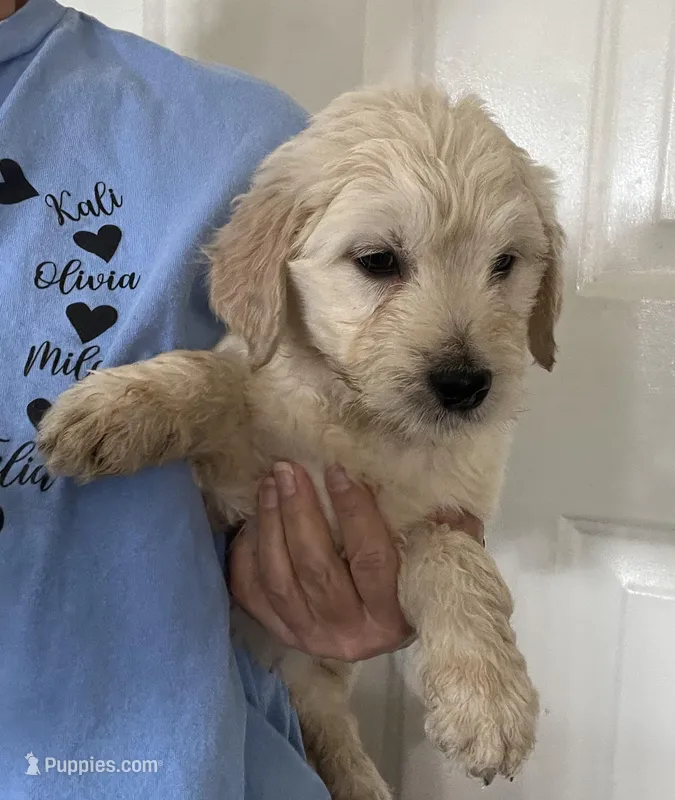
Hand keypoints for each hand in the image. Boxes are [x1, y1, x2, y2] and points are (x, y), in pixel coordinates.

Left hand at [228, 462, 482, 660]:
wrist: (385, 630)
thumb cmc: (414, 585)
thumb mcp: (437, 562)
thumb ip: (447, 536)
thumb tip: (451, 504)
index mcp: (391, 617)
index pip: (371, 560)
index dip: (353, 513)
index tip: (338, 471)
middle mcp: (348, 634)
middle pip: (316, 568)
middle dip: (299, 513)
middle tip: (289, 470)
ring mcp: (309, 636)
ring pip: (279, 579)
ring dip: (271, 526)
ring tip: (270, 485)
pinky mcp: (280, 633)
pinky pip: (252, 594)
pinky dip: (246, 557)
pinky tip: (251, 522)